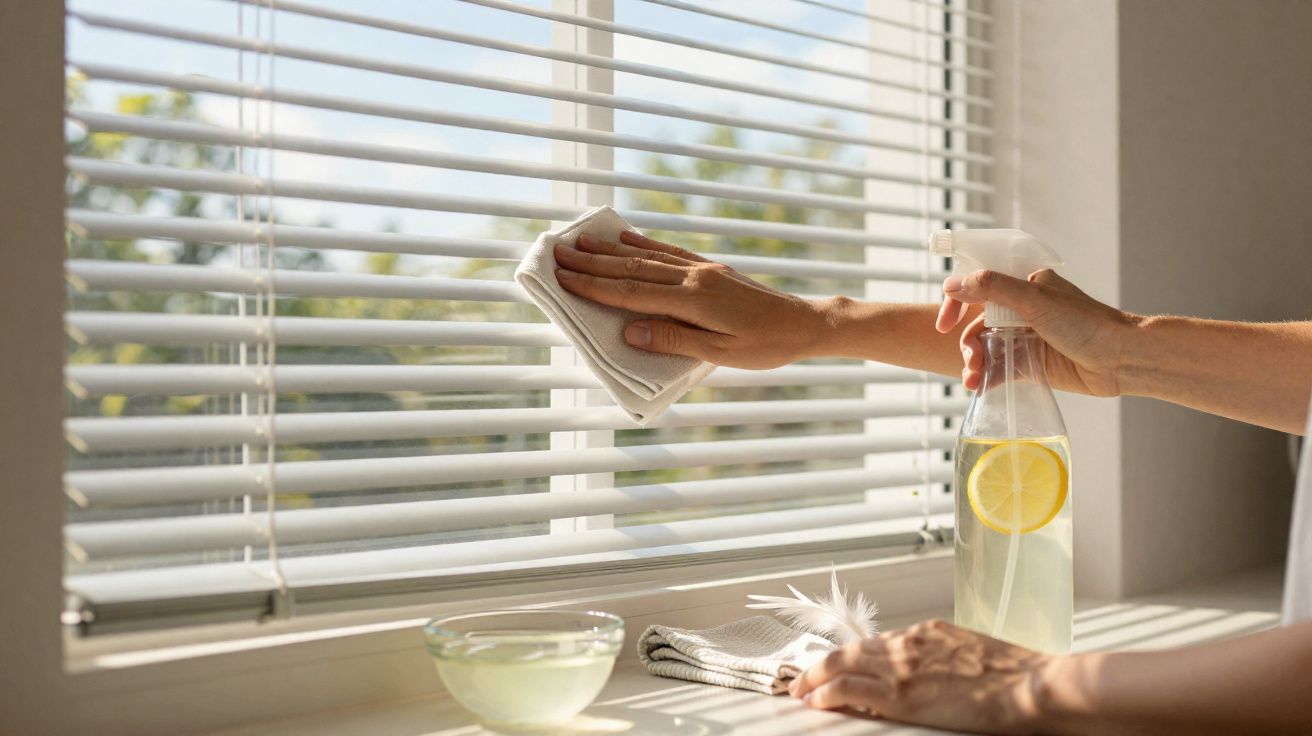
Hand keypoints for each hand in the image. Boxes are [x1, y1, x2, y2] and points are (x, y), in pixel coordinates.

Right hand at [553, 231, 830, 368]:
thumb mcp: (721, 354)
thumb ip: (675, 341)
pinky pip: (668, 251)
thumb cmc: (765, 346)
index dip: (595, 286)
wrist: (803, 323)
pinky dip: (643, 243)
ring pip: (647, 255)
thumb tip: (631, 332)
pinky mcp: (709, 268)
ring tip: (579, 242)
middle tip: (556, 253)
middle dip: (592, 262)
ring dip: (610, 250)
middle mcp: (694, 277)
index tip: (562, 278)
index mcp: (694, 300)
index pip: (633, 292)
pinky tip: (625, 237)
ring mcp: (702, 269)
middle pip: (633, 267)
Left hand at [789, 619, 1051, 733]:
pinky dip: (828, 692)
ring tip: (799, 689)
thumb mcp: (973, 656)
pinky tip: (815, 699)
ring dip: (816, 677)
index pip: (877, 643)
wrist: (1031, 685)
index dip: (852, 657)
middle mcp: (910, 644)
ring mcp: (903, 667)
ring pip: (844, 665)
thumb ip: (946, 660)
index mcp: (928, 633)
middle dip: (823, 665)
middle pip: (852, 651)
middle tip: (803, 678)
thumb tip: (937, 675)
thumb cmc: (1016, 676)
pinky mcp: (903, 694)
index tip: (837, 665)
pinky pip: (852, 689)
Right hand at [936, 268, 1138, 395]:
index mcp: (1023, 284)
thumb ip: (992, 289)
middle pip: (977, 322)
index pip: (977, 286)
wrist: (1120, 359)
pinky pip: (1000, 368)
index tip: (944, 324)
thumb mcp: (1034, 299)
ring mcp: (1027, 337)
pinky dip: (988, 377)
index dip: (956, 303)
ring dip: (975, 363)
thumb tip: (952, 285)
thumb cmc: (1085, 323)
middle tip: (971, 361)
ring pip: (987, 347)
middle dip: (969, 343)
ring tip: (973, 380)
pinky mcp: (1032, 363)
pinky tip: (981, 387)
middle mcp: (1022, 308)